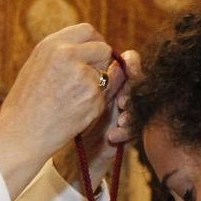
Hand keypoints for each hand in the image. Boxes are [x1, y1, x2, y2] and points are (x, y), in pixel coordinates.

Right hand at [0, 25, 112, 195]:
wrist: (20, 135)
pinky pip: (103, 97)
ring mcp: (83, 76)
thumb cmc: (24, 105)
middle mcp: (68, 55)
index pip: (88, 31)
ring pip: (106, 75)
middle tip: (90, 79)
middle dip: (102, 63)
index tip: (94, 55)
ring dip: (97, 87)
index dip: (95, 43)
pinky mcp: (93, 97)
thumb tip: (86, 48)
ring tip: (72, 101)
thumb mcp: (35, 67)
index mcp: (51, 45)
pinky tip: (74, 114)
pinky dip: (94, 106)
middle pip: (103, 49)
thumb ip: (60, 55)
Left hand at [73, 49, 138, 182]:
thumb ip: (91, 74)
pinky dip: (124, 133)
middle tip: (122, 101)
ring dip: (131, 114)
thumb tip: (105, 57)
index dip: (132, 64)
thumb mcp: (77, 90)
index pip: (129, 64)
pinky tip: (112, 136)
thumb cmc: (66, 111)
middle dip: (132, 92)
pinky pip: (133, 132)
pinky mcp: (125, 135)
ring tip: (121, 120)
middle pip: (139, 86)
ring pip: (139, 110)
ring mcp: (125, 114)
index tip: (128, 68)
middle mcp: (122, 95)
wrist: (61, 142)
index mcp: (112, 79)